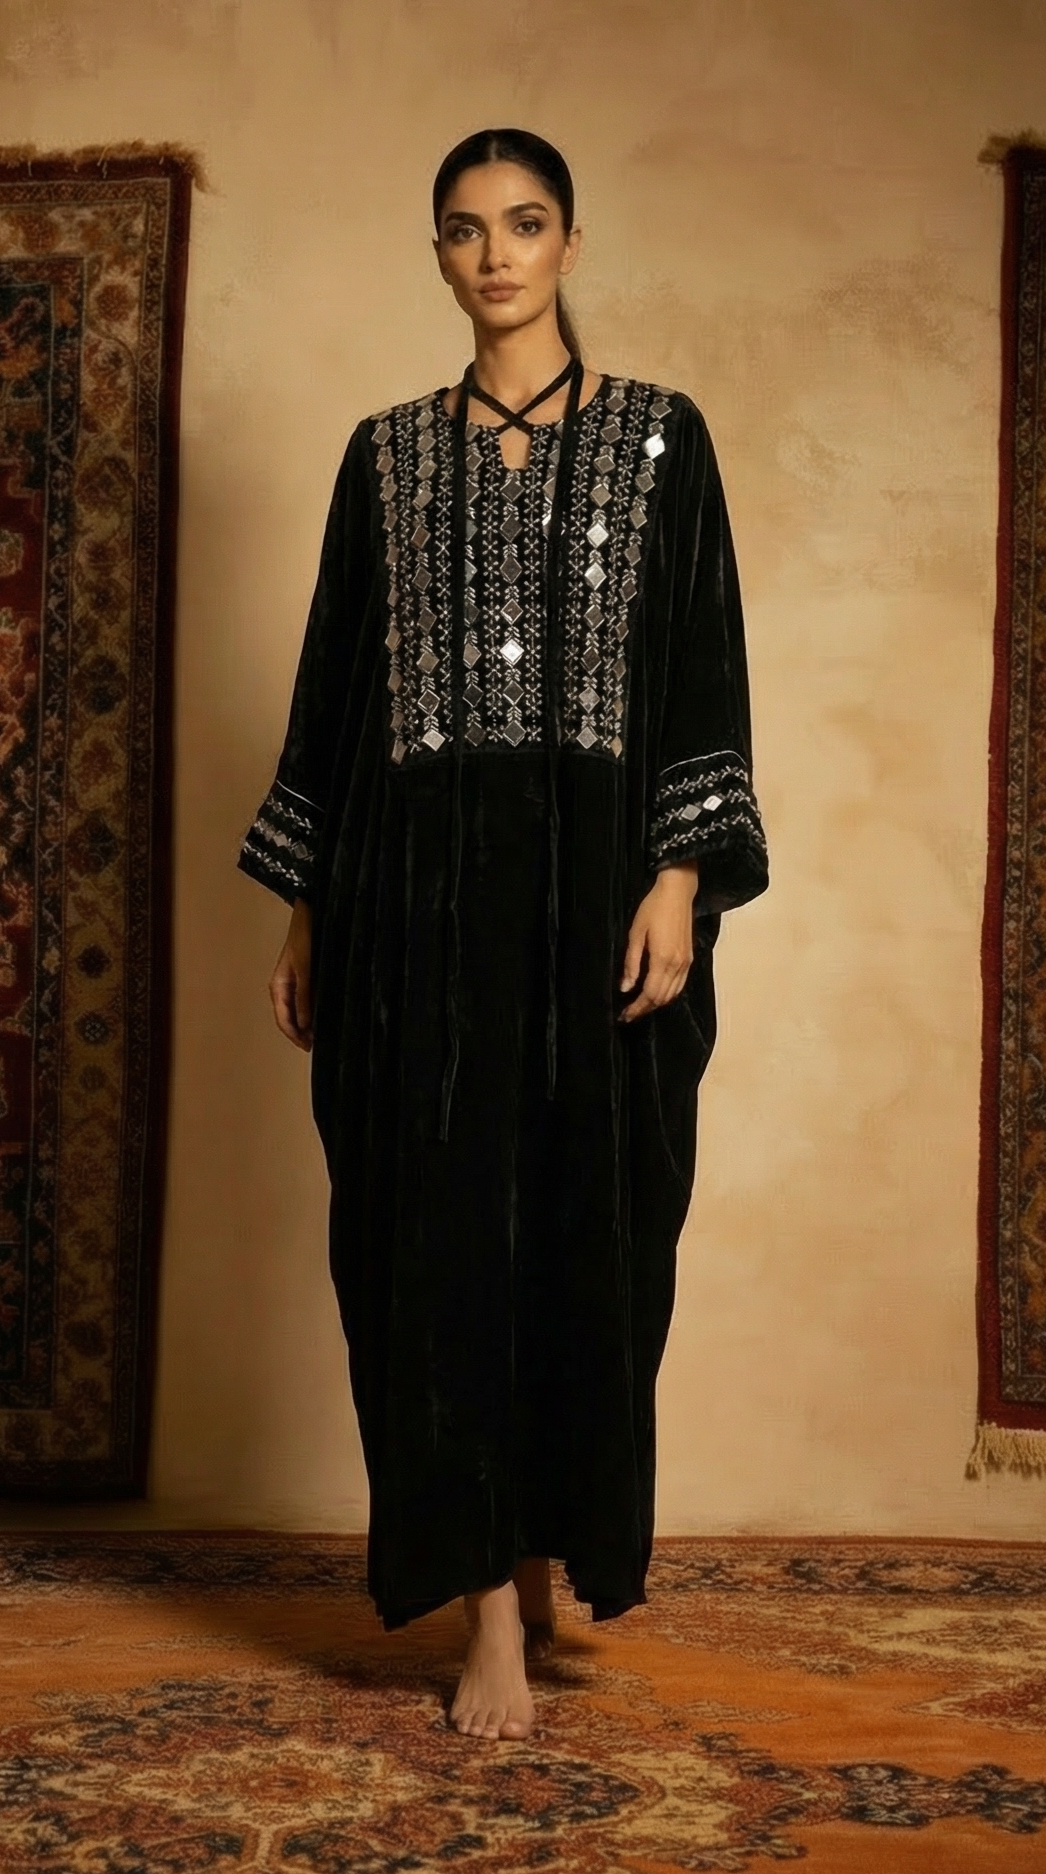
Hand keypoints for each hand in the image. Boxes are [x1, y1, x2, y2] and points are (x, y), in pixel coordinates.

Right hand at [269, 897, 312, 1048]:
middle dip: (302, 1033)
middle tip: (317, 1044)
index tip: (308, 1047)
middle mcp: (284, 986)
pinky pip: (306, 1000)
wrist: (311, 913)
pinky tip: (324, 1014)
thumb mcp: (306, 968)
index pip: (283, 1019)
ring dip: (308, 1023)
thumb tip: (305, 1024)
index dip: (295, 1036)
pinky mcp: (305, 977)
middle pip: (289, 1017)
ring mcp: (294, 982)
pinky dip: (313, 1010)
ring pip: (298, 1010)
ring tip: (322, 1033)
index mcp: (278, 985)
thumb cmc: (305, 936)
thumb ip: (304, 996)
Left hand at [618, 862, 698, 1021]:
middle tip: (628, 1014)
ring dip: (656, 1004)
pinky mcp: (689, 958)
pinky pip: (680, 985)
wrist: (677, 892)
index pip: (649, 994)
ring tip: (640, 1007)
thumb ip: (631, 963)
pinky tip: (657, 993)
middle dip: (644, 1009)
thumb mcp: (635, 934)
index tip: (624, 1015)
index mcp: (662, 959)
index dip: (636, 1008)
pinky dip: (668, 994)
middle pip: (661, 998)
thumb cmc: (653, 908)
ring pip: (672, 994)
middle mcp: (677, 965)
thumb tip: (625, 987)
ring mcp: (686, 962)